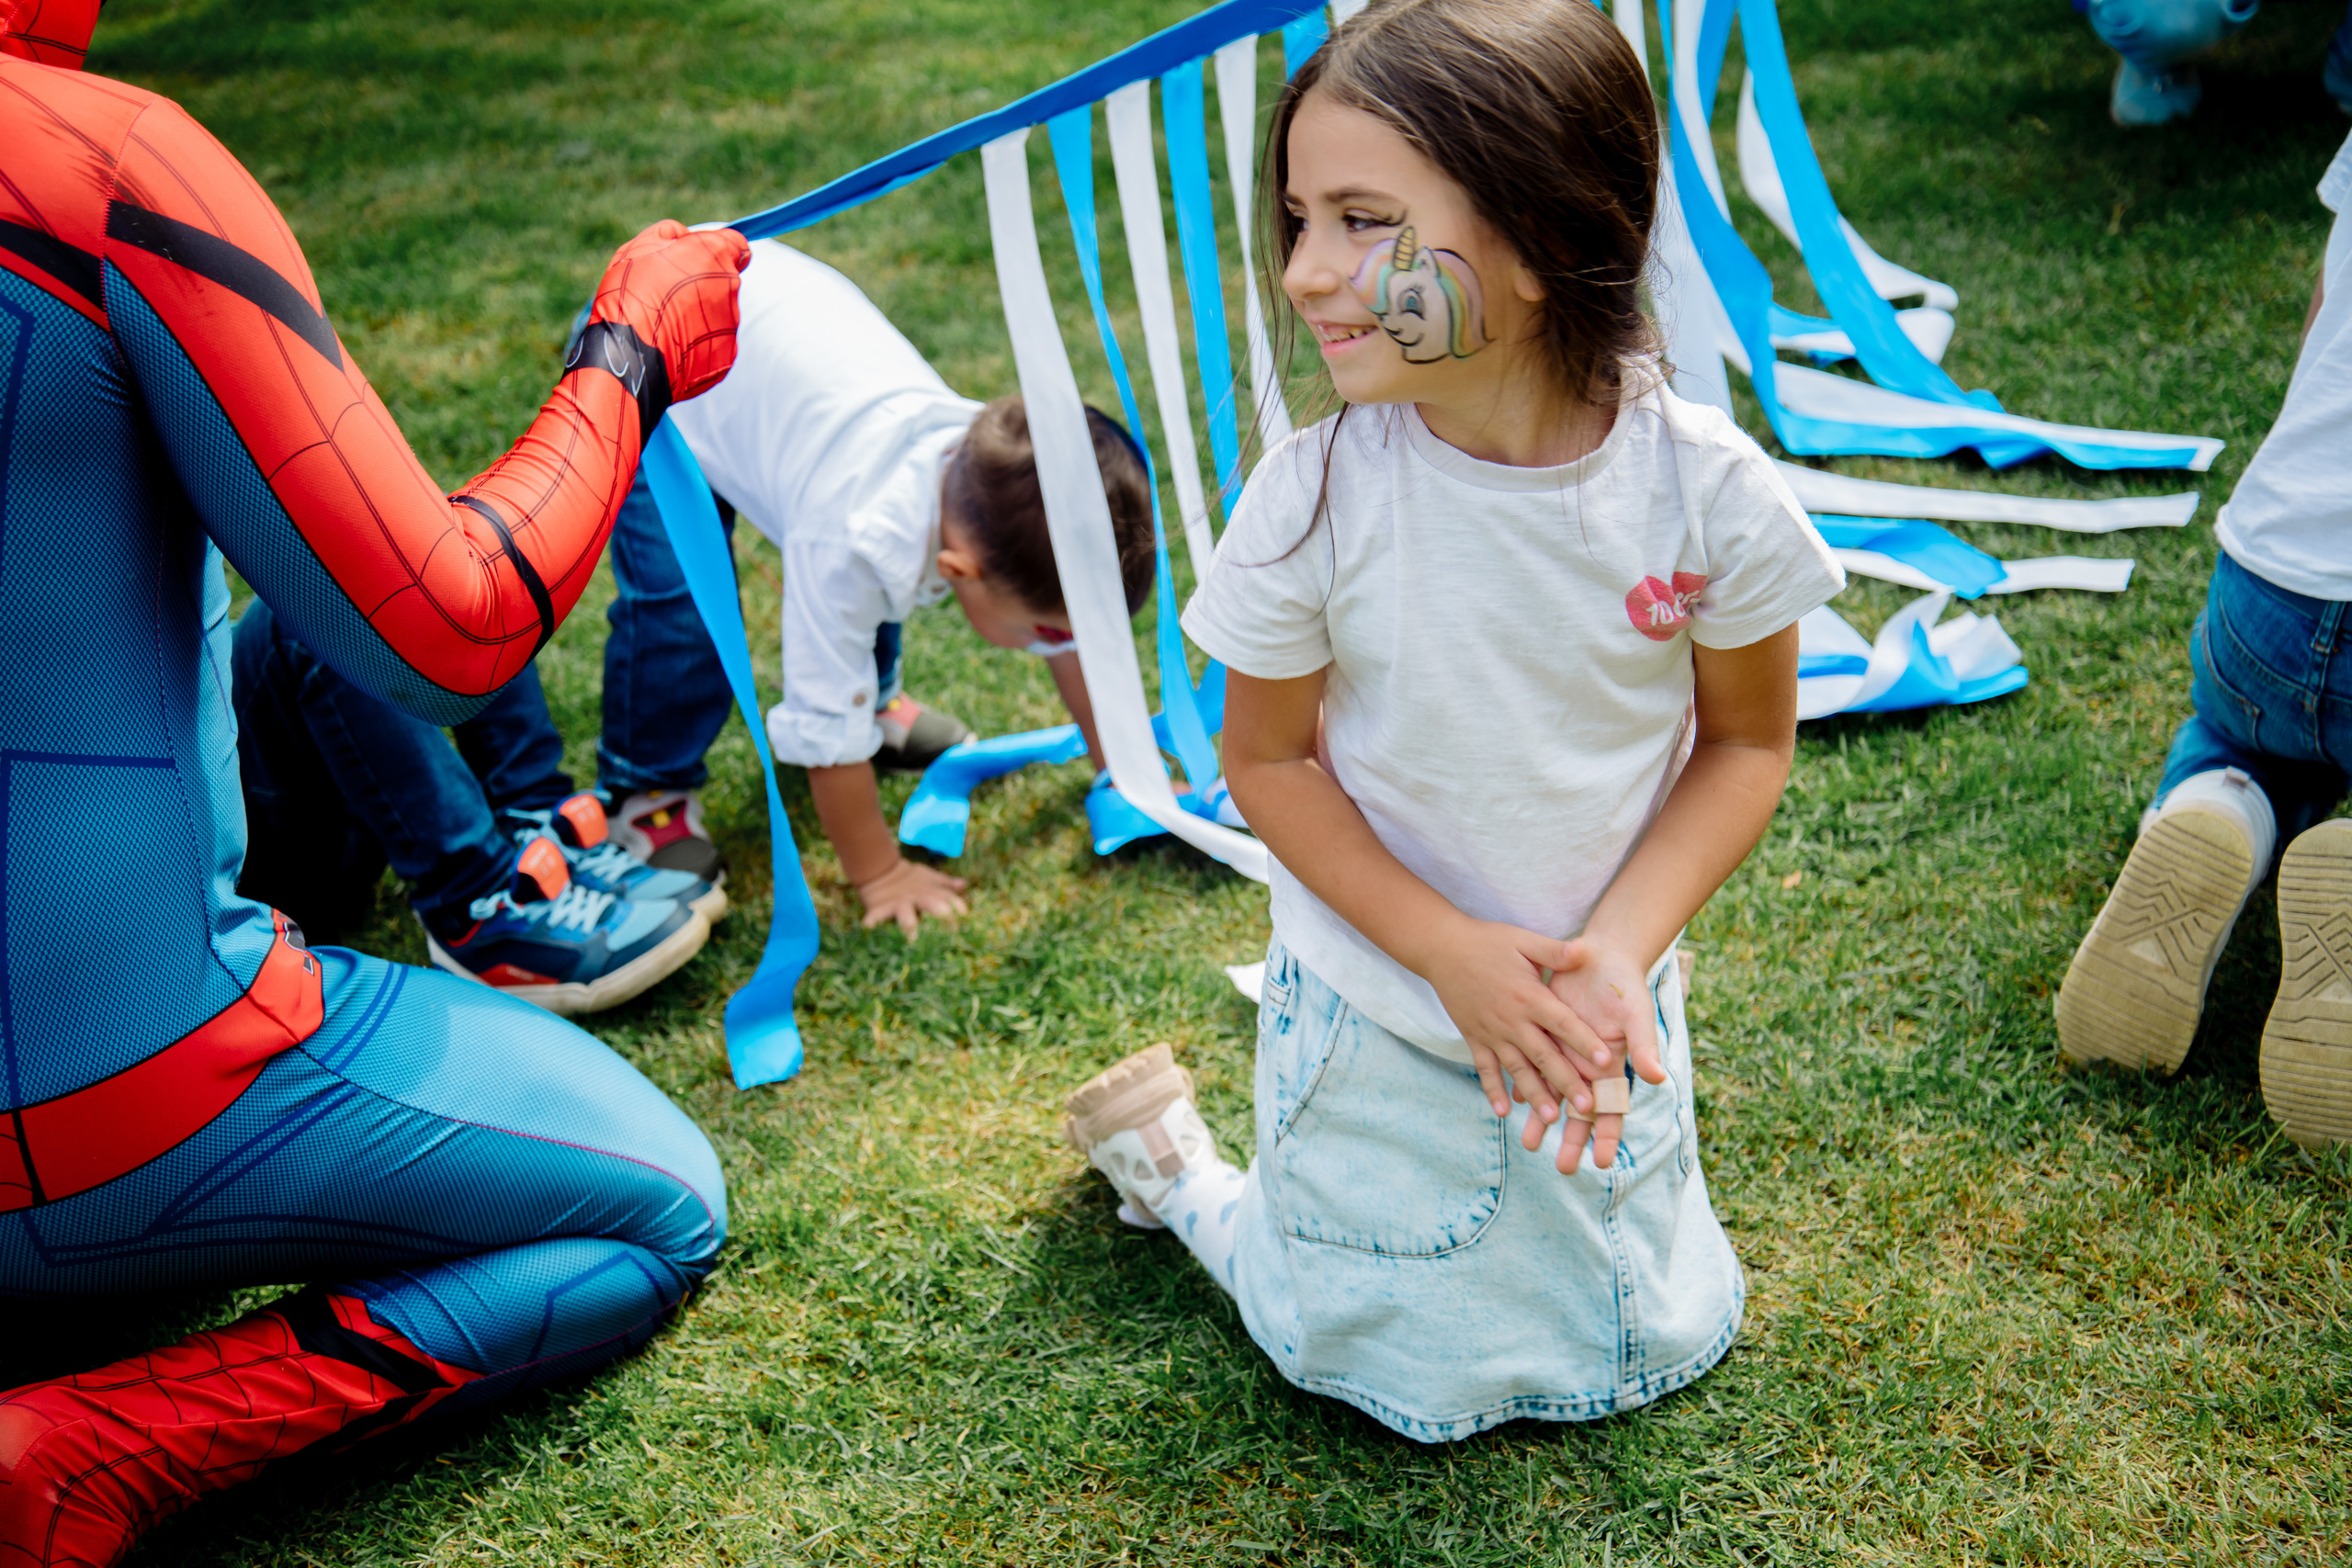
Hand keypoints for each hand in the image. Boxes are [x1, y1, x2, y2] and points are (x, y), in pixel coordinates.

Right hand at [589, 220, 751, 402]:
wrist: (631, 355)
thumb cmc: (632, 296)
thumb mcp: (640, 248)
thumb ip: (670, 235)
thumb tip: (683, 236)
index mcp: (715, 255)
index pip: (737, 245)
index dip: (720, 250)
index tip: (703, 259)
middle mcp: (731, 288)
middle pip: (724, 281)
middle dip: (701, 284)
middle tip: (668, 295)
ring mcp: (731, 324)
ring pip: (717, 314)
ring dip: (697, 315)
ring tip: (665, 324)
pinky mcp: (727, 354)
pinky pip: (713, 343)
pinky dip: (696, 343)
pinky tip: (671, 345)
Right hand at [853, 857, 969, 936]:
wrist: (881, 871)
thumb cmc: (911, 880)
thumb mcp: (929, 880)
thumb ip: (946, 885)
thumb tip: (964, 884)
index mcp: (930, 893)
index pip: (946, 897)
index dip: (956, 903)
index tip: (965, 913)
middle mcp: (916, 899)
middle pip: (928, 903)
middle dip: (937, 909)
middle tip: (946, 916)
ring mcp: (899, 903)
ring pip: (905, 912)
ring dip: (908, 920)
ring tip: (910, 930)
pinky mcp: (880, 908)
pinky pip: (876, 915)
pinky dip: (872, 920)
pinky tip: (869, 926)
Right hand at [1420, 918, 1616, 1132]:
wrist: (1442, 948)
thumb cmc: (1487, 942)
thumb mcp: (1523, 940)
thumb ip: (1555, 951)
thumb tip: (1587, 951)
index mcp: (1529, 996)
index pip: (1563, 1023)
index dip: (1585, 1042)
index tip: (1606, 1063)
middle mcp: (1512, 1019)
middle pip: (1544, 1055)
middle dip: (1567, 1082)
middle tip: (1587, 1107)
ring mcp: (1491, 1032)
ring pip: (1517, 1068)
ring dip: (1535, 1094)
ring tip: (1551, 1118)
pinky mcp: (1474, 1037)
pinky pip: (1484, 1068)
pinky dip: (1492, 1089)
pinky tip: (1503, 1112)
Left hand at [1538, 938, 1670, 1173]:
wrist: (1599, 956)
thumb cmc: (1624, 986)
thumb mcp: (1636, 1013)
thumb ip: (1643, 1046)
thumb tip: (1656, 1077)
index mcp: (1613, 1066)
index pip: (1614, 1109)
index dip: (1609, 1136)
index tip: (1603, 1163)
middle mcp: (1588, 1067)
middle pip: (1581, 1112)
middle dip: (1573, 1140)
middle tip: (1564, 1169)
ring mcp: (1565, 1054)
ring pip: (1552, 1094)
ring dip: (1542, 1117)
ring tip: (1527, 1143)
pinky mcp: (1544, 1037)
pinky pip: (1531, 1067)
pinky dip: (1522, 1084)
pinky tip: (1510, 1102)